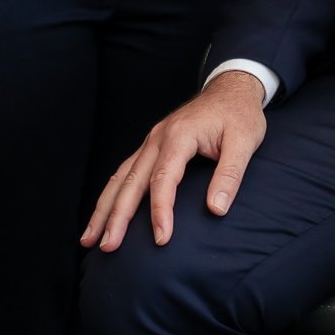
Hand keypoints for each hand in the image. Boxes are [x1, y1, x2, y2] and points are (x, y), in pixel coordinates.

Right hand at [82, 70, 266, 250]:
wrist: (232, 87)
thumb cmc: (239, 114)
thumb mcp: (245, 141)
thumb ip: (230, 174)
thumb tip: (216, 209)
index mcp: (179, 135)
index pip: (163, 179)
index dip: (160, 210)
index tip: (161, 238)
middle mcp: (158, 137)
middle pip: (131, 181)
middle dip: (117, 216)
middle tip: (107, 246)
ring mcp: (152, 140)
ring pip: (121, 177)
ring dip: (104, 208)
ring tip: (89, 237)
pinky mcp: (152, 145)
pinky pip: (126, 171)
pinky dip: (112, 194)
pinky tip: (104, 212)